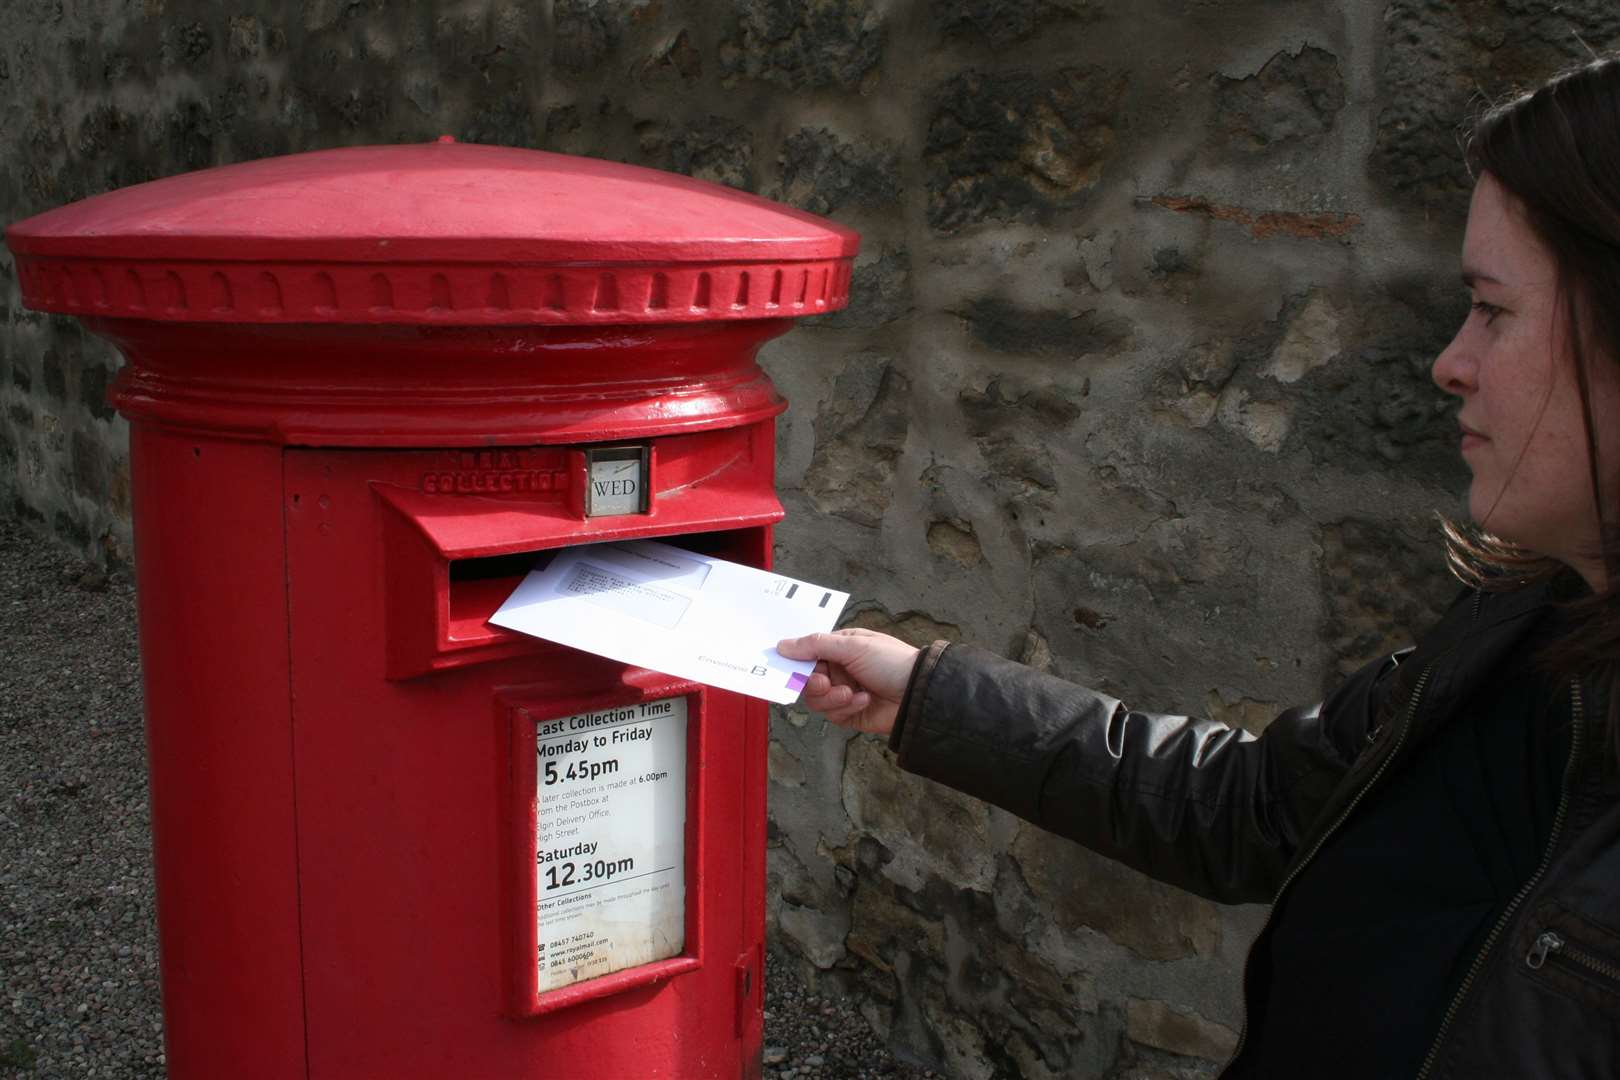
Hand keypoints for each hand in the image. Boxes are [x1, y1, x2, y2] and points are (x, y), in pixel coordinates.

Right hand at [776, 629, 918, 736]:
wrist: (918, 693)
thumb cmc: (890, 662)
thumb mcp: (853, 646)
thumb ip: (816, 645)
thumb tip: (782, 645)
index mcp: (840, 648)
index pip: (808, 655)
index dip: (798, 663)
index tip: (789, 669)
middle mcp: (840, 669)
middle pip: (808, 681)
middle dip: (815, 683)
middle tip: (825, 683)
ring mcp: (844, 692)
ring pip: (817, 700)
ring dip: (832, 698)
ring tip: (852, 693)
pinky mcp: (850, 714)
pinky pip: (832, 714)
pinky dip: (846, 708)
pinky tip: (865, 700)